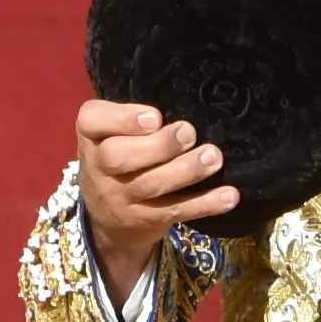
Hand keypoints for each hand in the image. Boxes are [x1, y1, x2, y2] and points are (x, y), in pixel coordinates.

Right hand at [70, 94, 232, 299]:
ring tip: (213, 157)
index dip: (122, 118)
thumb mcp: (112, 134)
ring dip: (186, 170)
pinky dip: (205, 204)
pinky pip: (176, 211)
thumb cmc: (118, 157)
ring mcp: (121, 199)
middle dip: (158, 145)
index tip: (155, 116)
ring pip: (151, 185)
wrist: (108, 221)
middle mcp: (99, 168)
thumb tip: (184, 100)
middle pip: (119, 157)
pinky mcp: (145, 221)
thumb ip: (133, 118)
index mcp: (91, 136)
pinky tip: (229, 196)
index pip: (91, 121)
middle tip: (188, 133)